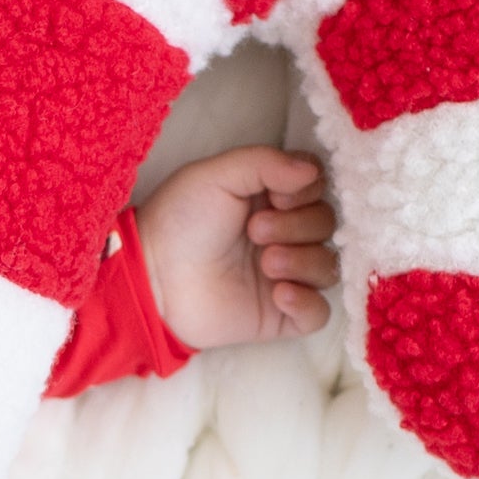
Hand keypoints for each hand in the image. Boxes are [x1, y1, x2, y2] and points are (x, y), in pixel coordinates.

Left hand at [135, 147, 339, 347]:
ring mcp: (284, 276)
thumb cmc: (179, 220)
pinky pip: (319, 314)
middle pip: (326, 226)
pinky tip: (279, 294)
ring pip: (327, 268)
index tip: (276, 197)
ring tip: (265, 263)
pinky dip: (307, 304)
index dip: (306, 192)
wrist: (152, 276)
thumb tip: (311, 172)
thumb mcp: (215, 174)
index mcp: (272, 199)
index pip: (319, 189)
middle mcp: (284, 235)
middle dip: (298, 226)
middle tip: (254, 232)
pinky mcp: (279, 315)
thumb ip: (265, 162)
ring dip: (304, 262)